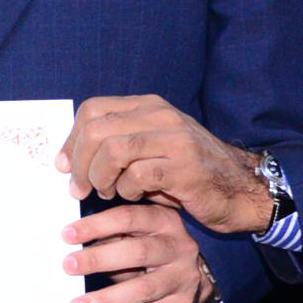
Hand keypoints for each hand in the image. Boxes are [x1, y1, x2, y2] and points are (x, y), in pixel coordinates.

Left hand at [60, 94, 270, 233]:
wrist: (238, 188)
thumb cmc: (185, 172)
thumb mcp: (150, 148)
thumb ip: (116, 143)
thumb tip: (68, 159)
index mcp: (148, 106)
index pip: (93, 109)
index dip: (71, 140)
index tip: (64, 167)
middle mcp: (161, 116)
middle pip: (97, 130)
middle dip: (80, 164)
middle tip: (80, 188)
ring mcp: (175, 139)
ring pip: (113, 150)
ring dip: (100, 177)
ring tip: (106, 192)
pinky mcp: (184, 167)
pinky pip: (137, 175)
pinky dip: (126, 190)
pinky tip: (132, 196)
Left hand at [64, 202, 216, 302]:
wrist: (197, 275)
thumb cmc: (152, 248)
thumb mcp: (139, 234)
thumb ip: (113, 237)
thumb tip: (74, 248)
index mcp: (164, 221)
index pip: (129, 218)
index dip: (98, 225)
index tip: (67, 235)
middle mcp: (179, 248)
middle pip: (138, 252)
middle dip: (99, 259)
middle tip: (68, 266)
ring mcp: (182, 279)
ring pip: (141, 290)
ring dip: (105, 300)